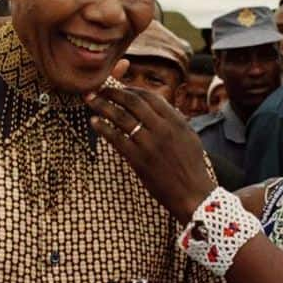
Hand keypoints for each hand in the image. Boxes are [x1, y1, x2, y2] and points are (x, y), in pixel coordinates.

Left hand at [84, 86, 214, 223]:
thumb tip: (159, 104)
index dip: (132, 89)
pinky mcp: (138, 160)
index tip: (120, 88)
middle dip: (113, 92)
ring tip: (90, 100)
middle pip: (133, 102)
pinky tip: (94, 121)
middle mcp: (162, 129)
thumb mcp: (189, 136)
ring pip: (121, 117)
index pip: (150, 97)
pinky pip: (116, 139)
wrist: (192, 193)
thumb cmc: (192, 165)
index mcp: (176, 121)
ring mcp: (149, 144)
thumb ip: (175, 119)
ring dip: (103, 106)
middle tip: (100, 89)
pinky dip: (103, 128)